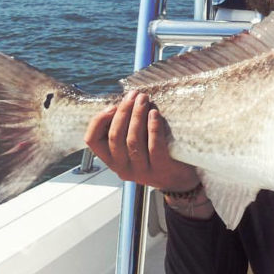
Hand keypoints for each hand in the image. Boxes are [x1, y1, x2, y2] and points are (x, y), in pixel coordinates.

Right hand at [84, 90, 199, 192]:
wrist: (180, 179)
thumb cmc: (156, 155)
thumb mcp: (135, 145)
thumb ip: (126, 128)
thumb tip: (126, 100)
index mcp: (112, 160)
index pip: (92, 140)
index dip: (99, 121)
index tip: (113, 106)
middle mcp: (123, 168)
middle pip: (115, 136)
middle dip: (124, 111)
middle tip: (134, 95)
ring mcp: (142, 171)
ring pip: (133, 140)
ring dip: (137, 116)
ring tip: (145, 99)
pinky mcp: (161, 169)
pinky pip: (154, 147)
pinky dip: (153, 128)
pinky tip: (155, 113)